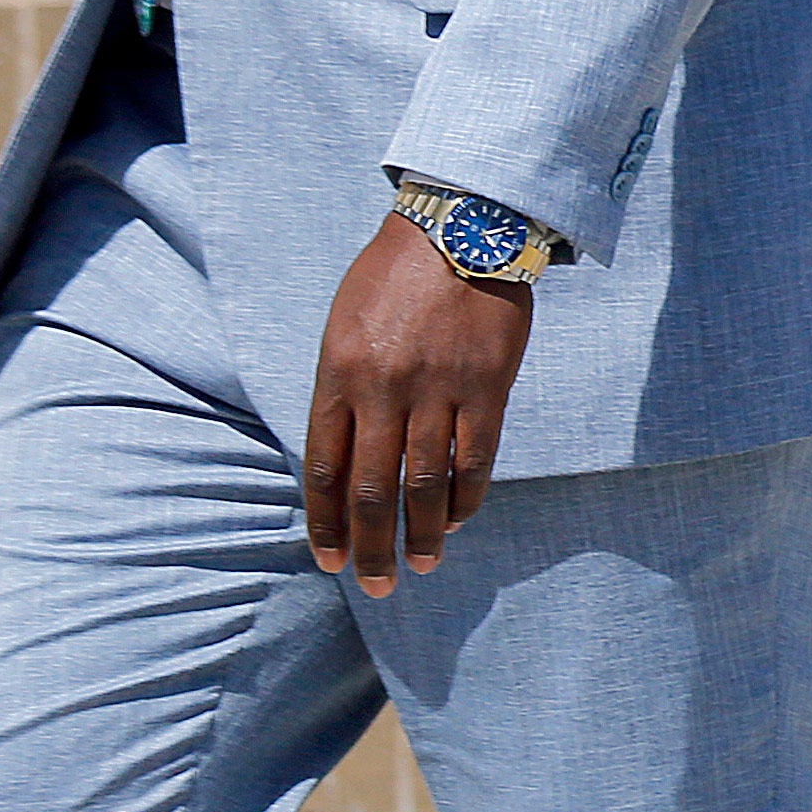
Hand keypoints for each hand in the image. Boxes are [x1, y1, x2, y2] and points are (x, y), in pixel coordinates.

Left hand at [302, 220, 533, 589]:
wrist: (462, 226)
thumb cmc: (394, 275)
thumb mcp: (345, 325)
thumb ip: (343, 389)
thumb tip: (346, 457)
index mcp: (338, 374)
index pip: (324, 467)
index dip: (325, 521)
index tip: (330, 558)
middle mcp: (383, 388)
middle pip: (372, 487)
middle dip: (370, 543)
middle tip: (375, 585)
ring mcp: (437, 389)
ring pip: (425, 481)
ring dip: (422, 531)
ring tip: (420, 565)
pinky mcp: (487, 385)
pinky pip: (476, 456)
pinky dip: (466, 495)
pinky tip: (458, 518)